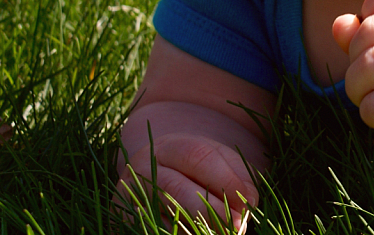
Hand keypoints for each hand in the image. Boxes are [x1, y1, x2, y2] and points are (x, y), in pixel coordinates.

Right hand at [116, 127, 257, 226]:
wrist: (151, 182)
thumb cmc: (194, 172)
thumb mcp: (216, 162)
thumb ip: (237, 174)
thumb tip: (249, 199)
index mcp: (167, 147)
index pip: (198, 157)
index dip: (226, 180)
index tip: (250, 200)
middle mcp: (141, 170)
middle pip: (178, 190)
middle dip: (212, 211)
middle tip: (238, 225)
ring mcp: (127, 200)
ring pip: (163, 219)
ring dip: (197, 231)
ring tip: (223, 234)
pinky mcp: (123, 224)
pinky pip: (153, 232)